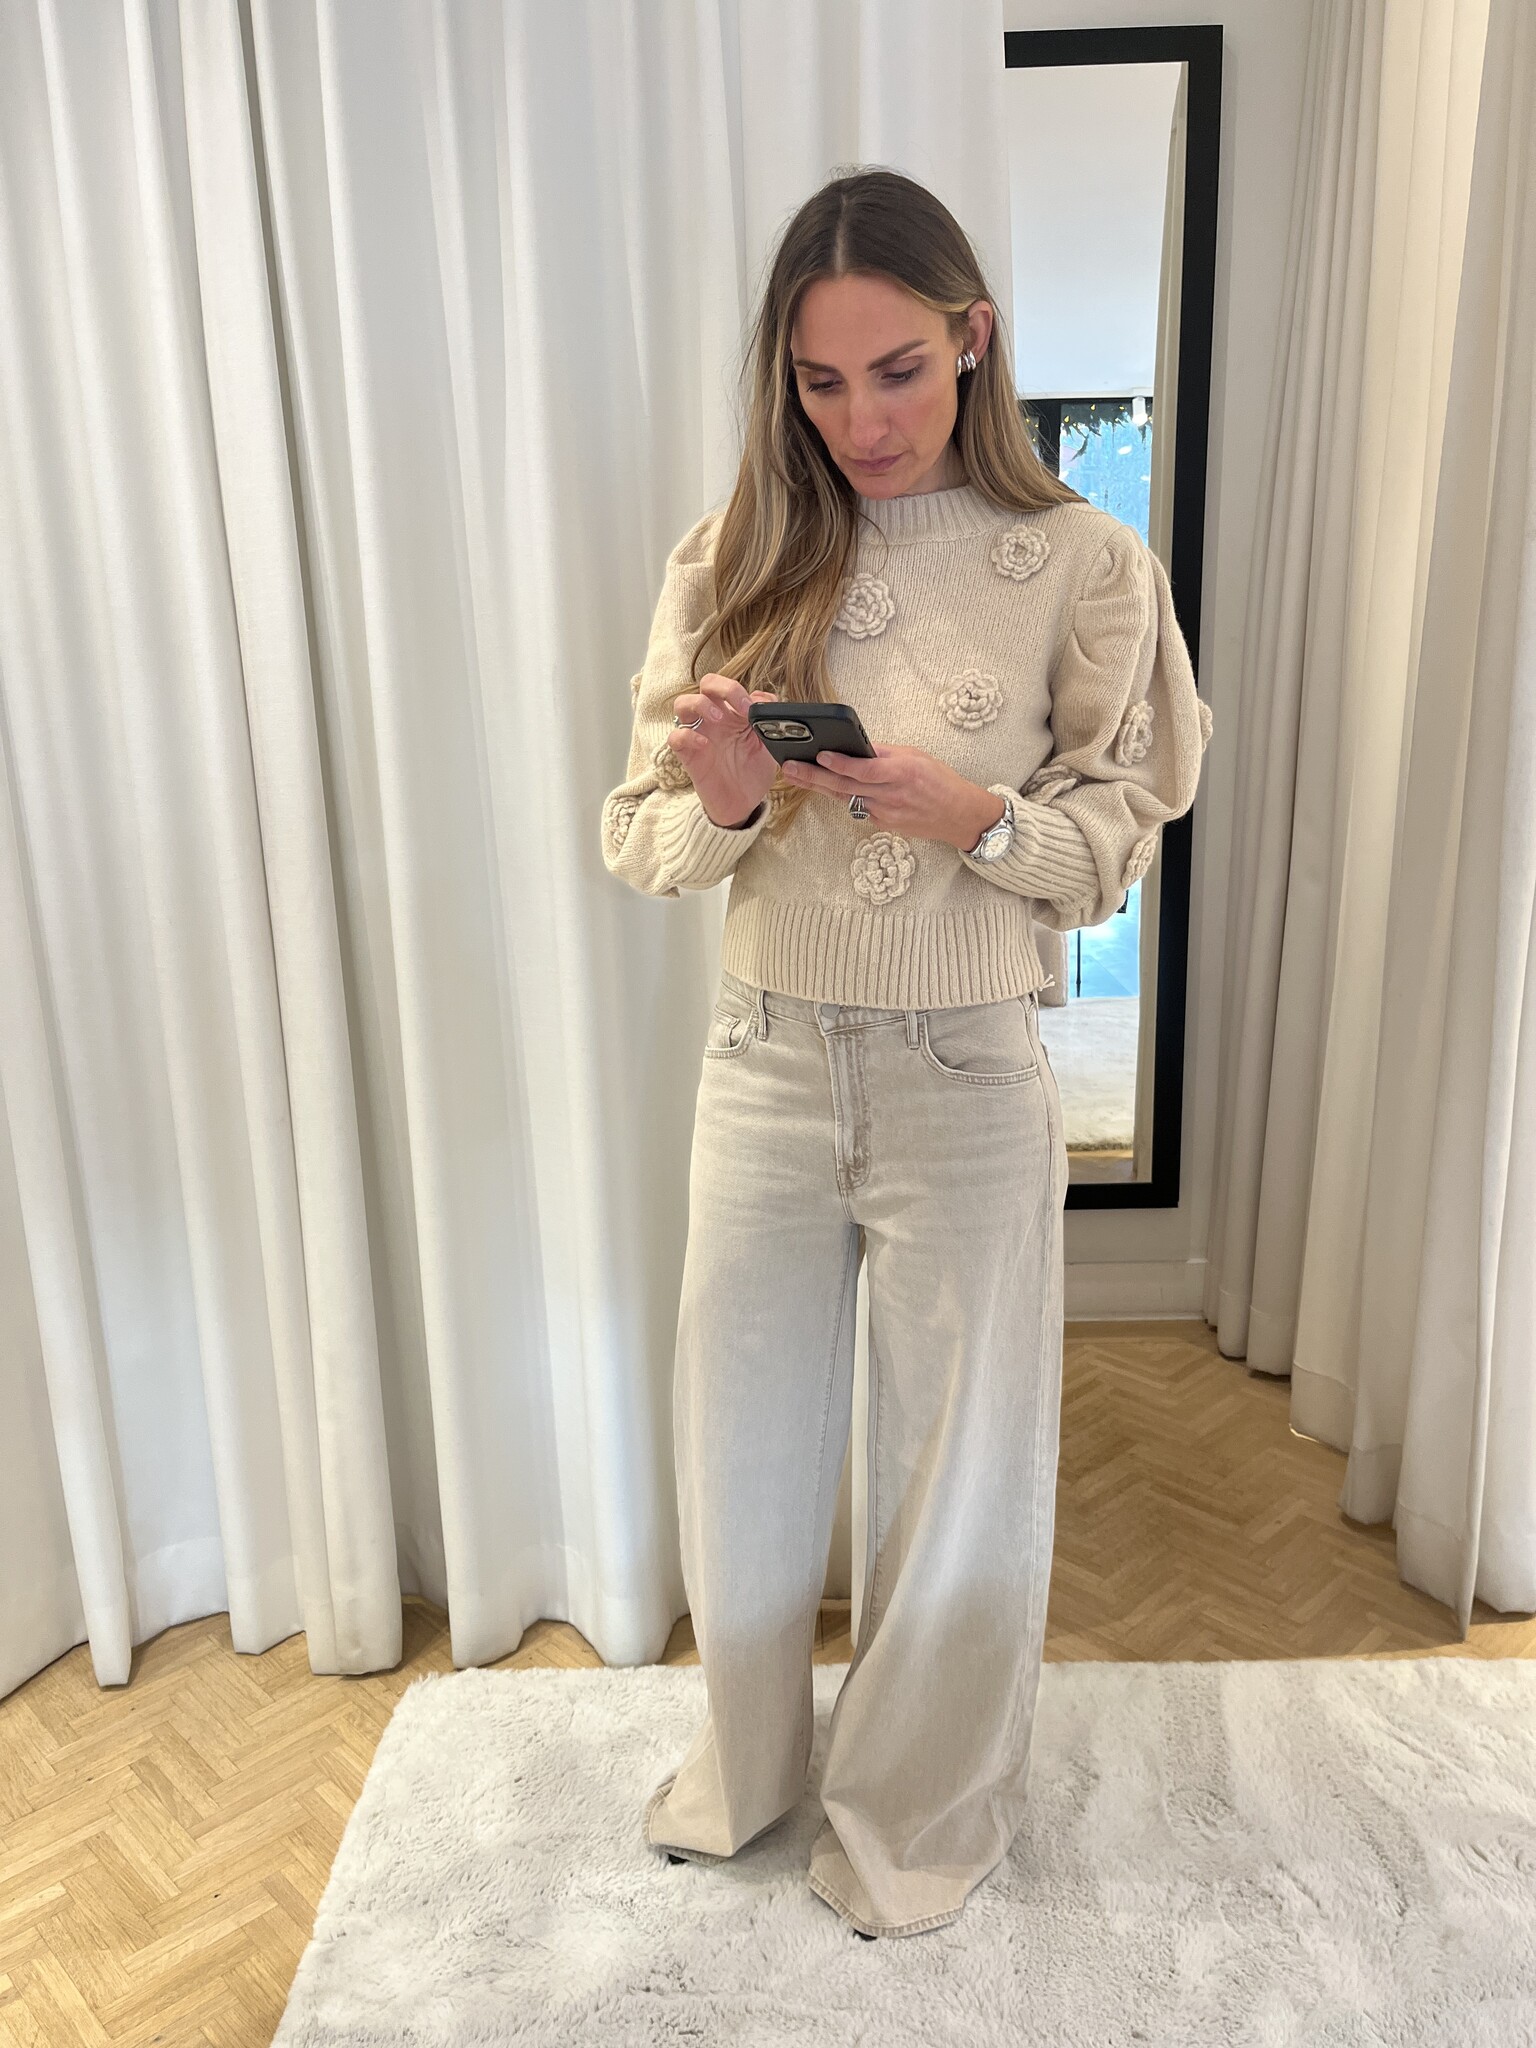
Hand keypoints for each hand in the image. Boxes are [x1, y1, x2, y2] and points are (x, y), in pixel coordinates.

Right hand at [666, 675, 780, 826]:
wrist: (745, 803)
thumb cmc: (753, 771)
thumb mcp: (767, 745)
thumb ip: (767, 721)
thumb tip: (765, 701)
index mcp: (732, 712)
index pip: (726, 685)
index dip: (738, 690)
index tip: (752, 708)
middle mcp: (713, 719)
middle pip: (706, 684)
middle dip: (721, 687)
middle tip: (739, 708)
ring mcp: (698, 734)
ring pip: (682, 703)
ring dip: (700, 705)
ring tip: (718, 719)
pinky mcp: (688, 755)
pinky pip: (676, 737)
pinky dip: (687, 736)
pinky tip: (705, 745)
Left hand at [779, 742, 1006, 849]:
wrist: (958, 816)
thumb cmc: (940, 781)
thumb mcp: (916, 756)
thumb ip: (885, 753)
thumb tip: (858, 747)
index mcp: (901, 773)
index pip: (864, 769)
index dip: (840, 763)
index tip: (819, 754)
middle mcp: (890, 795)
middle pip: (845, 786)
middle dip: (813, 776)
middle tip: (789, 767)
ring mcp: (884, 813)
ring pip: (845, 798)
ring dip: (819, 786)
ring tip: (795, 775)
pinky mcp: (882, 824)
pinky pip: (857, 807)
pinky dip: (841, 796)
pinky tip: (825, 786)